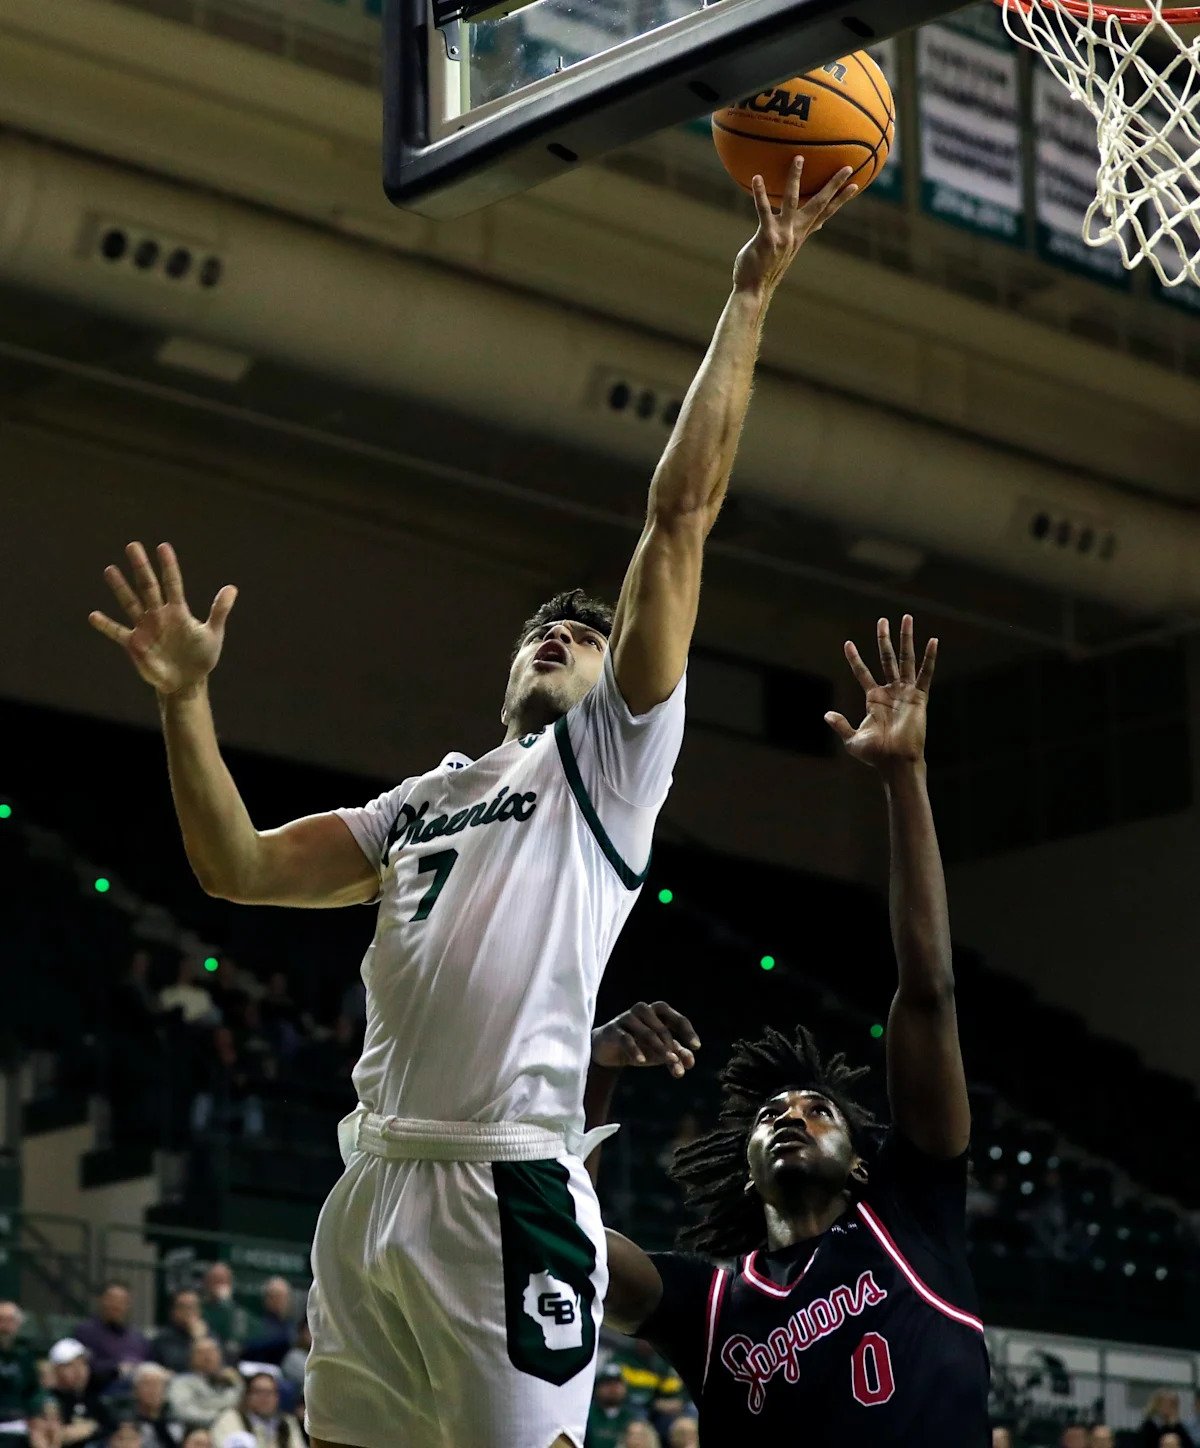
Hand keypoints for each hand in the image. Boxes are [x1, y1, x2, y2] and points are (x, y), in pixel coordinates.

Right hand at [89, 542, 236, 697]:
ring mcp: (145, 628)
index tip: (163, 547)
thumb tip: (232, 587)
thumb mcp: (213, 634)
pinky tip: (94, 615)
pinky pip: (118, 632)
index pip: (173, 583)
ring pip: (131, 603)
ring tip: (110, 569)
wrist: (187, 681)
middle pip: (148, 586)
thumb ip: (219, 611)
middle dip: (141, 567)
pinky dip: (107, 625)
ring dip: (121, 588)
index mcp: (178, 611)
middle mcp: (159, 615)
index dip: (169, 566)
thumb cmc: (201, 656)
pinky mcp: (135, 645)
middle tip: (133, 545)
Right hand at [591, 1001, 699, 1078]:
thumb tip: (690, 1062)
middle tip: (677, 1063)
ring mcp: (627, 1018)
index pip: (677, 1019)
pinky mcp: (614, 1029)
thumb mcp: (659, 1052)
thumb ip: (676, 1055)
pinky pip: (627, 1038)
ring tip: (668, 1062)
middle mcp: (644, 1010)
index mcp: (658, 1012)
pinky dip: (635, 1050)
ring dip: (659, 1049)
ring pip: (647, 1033)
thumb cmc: (639, 1047)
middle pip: (663, 1028)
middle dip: (671, 1047)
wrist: (608, 1051)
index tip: (696, 1047)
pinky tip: (641, 1061)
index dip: (688, 1032)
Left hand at [732, 158, 857, 298]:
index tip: (856, 185)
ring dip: (795, 178)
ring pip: (792, 201)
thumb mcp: (784, 249)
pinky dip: (761, 194)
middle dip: (833, 185)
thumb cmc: (765, 268)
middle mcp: (796, 233)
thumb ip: (796, 235)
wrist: (753, 290)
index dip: (840, 200)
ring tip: (798, 158)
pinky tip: (757, 177)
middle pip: (819, 205)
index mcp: (800, 235)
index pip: (825, 214)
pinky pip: (764, 211)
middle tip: (847, 167)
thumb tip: (815, 227)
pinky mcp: (767, 237)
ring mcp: (783, 235)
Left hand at [825, 615, 936, 772]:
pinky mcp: (919, 697)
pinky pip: (925, 674)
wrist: (895, 762)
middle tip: (882, 620)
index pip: (862, 673)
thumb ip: (840, 725)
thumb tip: (826, 714)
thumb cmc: (876, 755)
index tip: (847, 643)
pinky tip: (933, 641)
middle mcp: (891, 692)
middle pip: (886, 658)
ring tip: (906, 618)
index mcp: (874, 699)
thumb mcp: (852, 740)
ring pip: (905, 660)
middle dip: (884, 639)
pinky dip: (929, 658)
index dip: (855, 659)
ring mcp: (905, 692)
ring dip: (905, 639)